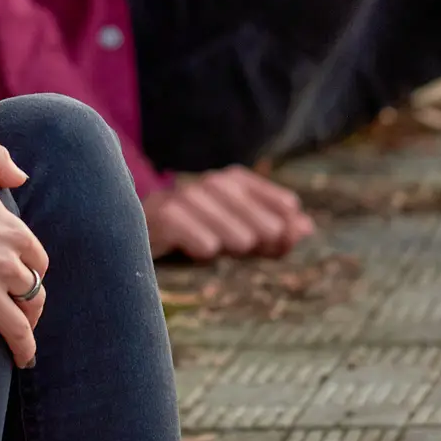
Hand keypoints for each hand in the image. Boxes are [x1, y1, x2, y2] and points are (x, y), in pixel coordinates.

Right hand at [0, 141, 47, 414]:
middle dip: (33, 309)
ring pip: (16, 328)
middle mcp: (5, 266)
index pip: (38, 258)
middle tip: (28, 319)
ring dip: (24, 347)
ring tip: (25, 360)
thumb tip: (21, 175)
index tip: (28, 277)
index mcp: (12, 231)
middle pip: (32, 295)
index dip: (34, 269)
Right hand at [142, 166, 314, 261]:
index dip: (268, 197)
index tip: (292, 215)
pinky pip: (173, 221)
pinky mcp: (149, 222)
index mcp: (214, 187)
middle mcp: (191, 188)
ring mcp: (167, 203)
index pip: (241, 181)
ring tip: (243, 246)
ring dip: (226, 224)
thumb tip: (307, 226)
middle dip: (252, 212)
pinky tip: (206, 250)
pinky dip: (193, 235)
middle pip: (224, 189)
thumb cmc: (197, 252)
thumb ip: (270, 236)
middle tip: (272, 239)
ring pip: (199, 203)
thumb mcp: (239, 245)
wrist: (134, 259)